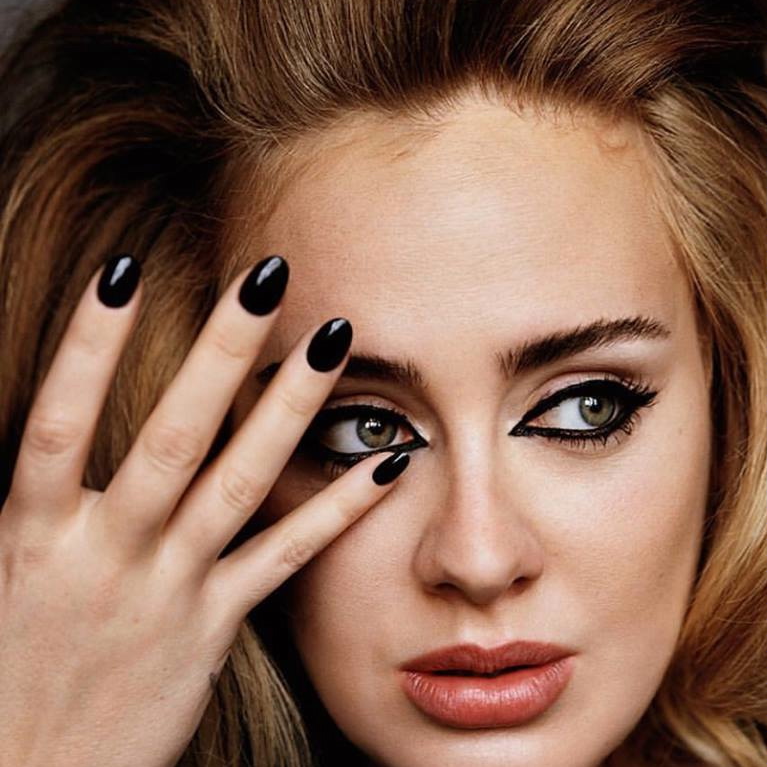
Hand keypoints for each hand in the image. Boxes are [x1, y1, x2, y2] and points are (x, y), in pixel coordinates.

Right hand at [0, 254, 408, 766]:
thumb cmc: (6, 671)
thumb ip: (34, 499)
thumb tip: (45, 427)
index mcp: (32, 538)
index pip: (57, 423)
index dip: (86, 346)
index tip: (122, 269)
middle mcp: (106, 555)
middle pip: (172, 438)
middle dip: (220, 353)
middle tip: (267, 278)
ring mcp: (166, 592)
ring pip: (237, 485)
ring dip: (288, 410)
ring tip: (332, 342)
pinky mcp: (210, 629)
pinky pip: (281, 562)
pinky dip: (335, 514)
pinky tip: (383, 467)